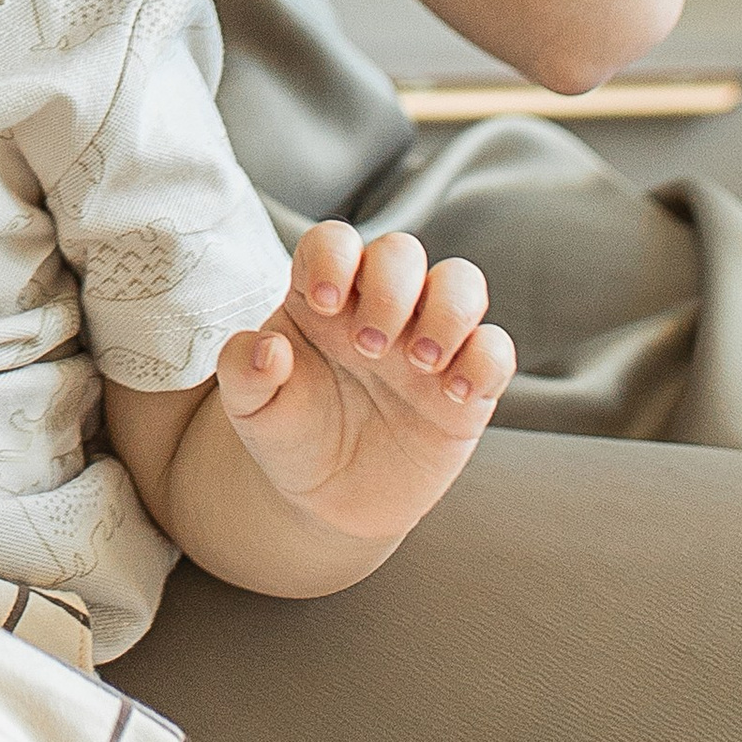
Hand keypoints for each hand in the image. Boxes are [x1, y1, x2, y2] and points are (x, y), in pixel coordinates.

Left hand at [213, 221, 514, 549]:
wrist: (328, 500)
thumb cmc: (290, 435)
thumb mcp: (251, 408)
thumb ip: (244, 370)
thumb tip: (268, 349)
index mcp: (324, 297)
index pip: (336, 241)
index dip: (335, 257)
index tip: (324, 304)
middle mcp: (381, 308)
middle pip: (402, 251)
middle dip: (390, 288)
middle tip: (369, 348)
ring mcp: (428, 342)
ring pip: (463, 282)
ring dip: (448, 312)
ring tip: (420, 363)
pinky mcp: (468, 385)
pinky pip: (496, 349)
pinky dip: (484, 362)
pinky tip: (453, 396)